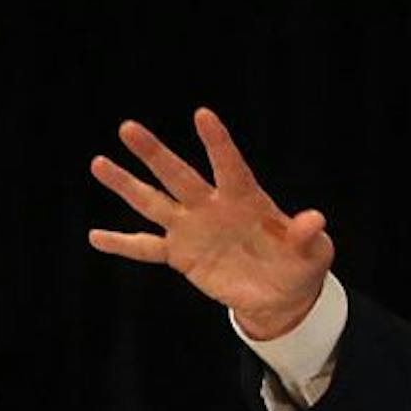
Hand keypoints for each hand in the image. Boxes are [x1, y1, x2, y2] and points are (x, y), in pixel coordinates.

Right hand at [89, 107, 333, 338]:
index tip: (203, 115)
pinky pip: (145, 248)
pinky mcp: (180, 254)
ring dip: (126, 185)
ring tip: (99, 163)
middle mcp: (212, 206)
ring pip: (153, 202)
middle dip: (155, 154)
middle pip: (179, 176)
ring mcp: (192, 228)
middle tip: (128, 127)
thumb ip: (308, 236)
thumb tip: (315, 218)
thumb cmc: (299, 265)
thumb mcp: (313, 253)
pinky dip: (122, 243)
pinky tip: (95, 236)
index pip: (229, 166)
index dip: (217, 143)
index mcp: (246, 199)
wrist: (280, 295)